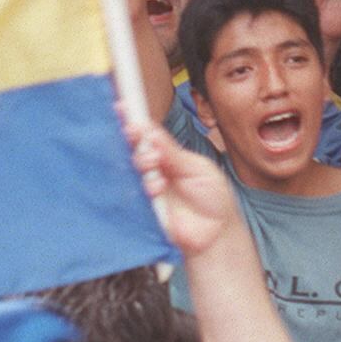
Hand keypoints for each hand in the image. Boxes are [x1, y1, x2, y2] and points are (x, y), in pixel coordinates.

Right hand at [125, 115, 248, 260]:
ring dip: (140, 164)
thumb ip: (172, 153)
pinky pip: (131, 200)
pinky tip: (155, 189)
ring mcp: (144, 193)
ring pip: (129, 174)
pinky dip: (142, 191)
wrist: (217, 233)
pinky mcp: (142, 214)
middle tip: (135, 133)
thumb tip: (150, 132)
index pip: (146, 137)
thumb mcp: (197, 168)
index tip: (123, 108)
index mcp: (166, 158)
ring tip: (153, 164)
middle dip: (132, 140)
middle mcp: (151, 173)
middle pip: (132, 152)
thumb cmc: (211, 197)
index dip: (133, 123)